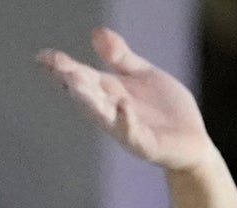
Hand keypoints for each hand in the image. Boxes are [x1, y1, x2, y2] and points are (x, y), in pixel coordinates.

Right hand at [36, 27, 213, 170]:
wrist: (193, 142)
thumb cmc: (166, 110)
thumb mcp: (143, 75)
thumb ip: (121, 58)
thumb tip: (96, 32)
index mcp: (109, 91)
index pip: (81, 77)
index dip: (61, 68)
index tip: (43, 56)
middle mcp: (112, 111)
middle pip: (87, 95)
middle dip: (73, 82)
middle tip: (60, 67)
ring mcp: (127, 129)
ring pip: (103, 116)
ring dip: (90, 101)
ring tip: (77, 83)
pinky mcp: (146, 145)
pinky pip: (133, 133)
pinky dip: (126, 120)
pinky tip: (122, 106)